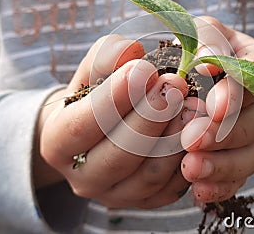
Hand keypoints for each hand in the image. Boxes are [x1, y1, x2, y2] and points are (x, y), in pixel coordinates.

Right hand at [36, 34, 200, 208]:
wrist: (97, 130)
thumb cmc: (95, 94)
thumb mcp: (92, 69)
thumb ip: (107, 56)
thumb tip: (132, 52)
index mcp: (57, 143)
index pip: (84, 125)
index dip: (115, 97)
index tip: (144, 69)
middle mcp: (82, 177)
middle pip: (119, 153)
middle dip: (151, 116)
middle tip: (176, 84)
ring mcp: (114, 195)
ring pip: (148, 173)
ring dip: (174, 137)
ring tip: (191, 104)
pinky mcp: (142, 202)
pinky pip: (169, 187)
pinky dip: (186, 158)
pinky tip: (196, 129)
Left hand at [180, 16, 253, 202]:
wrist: (227, 74)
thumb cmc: (210, 48)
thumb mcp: (208, 32)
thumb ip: (207, 38)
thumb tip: (204, 63)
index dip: (237, 94)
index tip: (214, 107)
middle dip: (225, 134)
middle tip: (192, 141)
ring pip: (251, 155)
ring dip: (222, 165)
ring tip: (191, 169)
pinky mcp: (244, 155)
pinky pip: (241, 176)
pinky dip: (222, 185)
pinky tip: (199, 191)